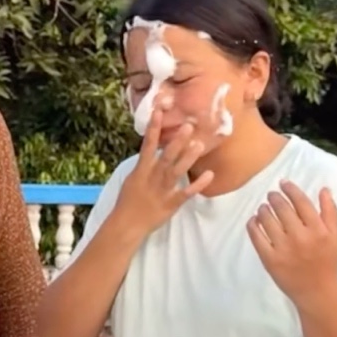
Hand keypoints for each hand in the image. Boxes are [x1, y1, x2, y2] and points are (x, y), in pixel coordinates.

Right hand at [114, 99, 215, 237]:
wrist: (127, 224)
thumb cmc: (127, 201)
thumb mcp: (132, 179)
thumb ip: (143, 165)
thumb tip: (151, 152)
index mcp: (141, 170)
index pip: (148, 145)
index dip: (153, 128)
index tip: (159, 112)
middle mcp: (153, 177)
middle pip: (166, 156)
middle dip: (177, 141)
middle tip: (189, 126)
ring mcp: (163, 190)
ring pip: (177, 171)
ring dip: (188, 157)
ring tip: (199, 144)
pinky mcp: (172, 203)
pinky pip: (186, 192)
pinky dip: (198, 184)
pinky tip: (209, 174)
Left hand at [247, 180, 336, 305]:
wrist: (316, 290)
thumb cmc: (327, 261)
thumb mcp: (335, 236)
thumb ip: (330, 212)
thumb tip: (323, 189)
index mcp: (318, 230)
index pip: (301, 202)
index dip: (290, 189)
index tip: (283, 183)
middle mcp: (300, 237)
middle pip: (282, 208)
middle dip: (274, 198)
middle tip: (271, 195)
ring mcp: (283, 248)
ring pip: (267, 219)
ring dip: (263, 209)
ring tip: (263, 208)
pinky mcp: (269, 259)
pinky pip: (256, 236)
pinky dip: (253, 224)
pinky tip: (254, 220)